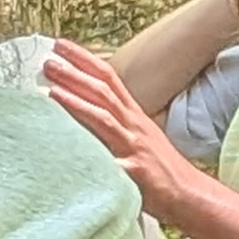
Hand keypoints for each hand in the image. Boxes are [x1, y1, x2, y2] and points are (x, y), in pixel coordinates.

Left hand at [46, 40, 206, 221]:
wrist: (189, 194)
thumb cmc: (160, 168)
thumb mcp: (139, 136)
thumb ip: (114, 123)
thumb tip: (82, 110)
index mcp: (133, 115)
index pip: (108, 78)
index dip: (85, 59)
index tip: (60, 45)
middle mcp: (133, 125)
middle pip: (103, 91)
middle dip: (75, 74)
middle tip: (48, 61)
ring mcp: (134, 146)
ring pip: (104, 117)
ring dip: (77, 102)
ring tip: (51, 91)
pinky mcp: (135, 171)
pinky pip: (110, 160)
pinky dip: (93, 152)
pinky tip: (70, 149)